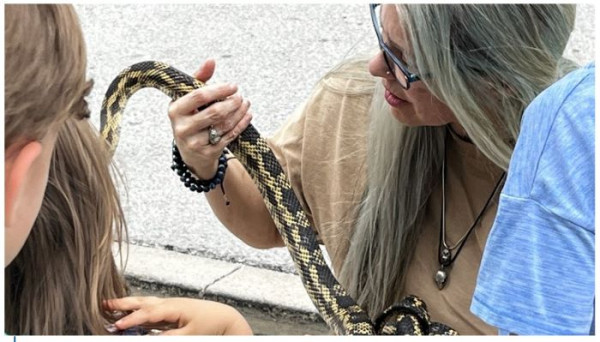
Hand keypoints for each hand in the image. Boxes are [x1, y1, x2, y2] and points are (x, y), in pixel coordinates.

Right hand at [104, 296, 251, 334]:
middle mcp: (169, 304)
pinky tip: (131, 311)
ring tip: (112, 305)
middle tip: (104, 305)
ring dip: (128, 304)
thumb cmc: (210, 324)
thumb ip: (170, 337)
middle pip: (142, 302)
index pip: (147, 313)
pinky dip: (138, 308)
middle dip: (123, 304)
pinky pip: (150, 307)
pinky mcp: (171, 310)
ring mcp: (169, 305)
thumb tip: (151, 338)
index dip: (132, 319)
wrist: (224, 318)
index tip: (118, 326)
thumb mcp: (190, 334)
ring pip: (144, 303)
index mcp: (173, 307)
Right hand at [168, 58, 251, 179]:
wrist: (189, 153)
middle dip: (232, 103)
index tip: (233, 85)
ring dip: (239, 112)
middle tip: (241, 96)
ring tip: (246, 103)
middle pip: (214, 112)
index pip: (198, 96)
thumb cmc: (190, 118)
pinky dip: (241, 124)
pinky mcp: (207, 153)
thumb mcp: (188, 100)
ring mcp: (194, 143)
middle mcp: (182, 128)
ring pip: (223, 125)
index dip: (219, 89)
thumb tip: (211, 60)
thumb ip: (199, 79)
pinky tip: (247, 115)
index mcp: (175, 110)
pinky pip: (229, 136)